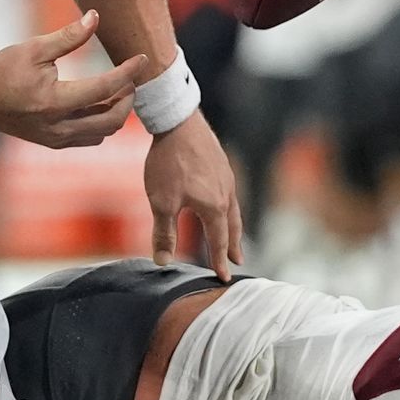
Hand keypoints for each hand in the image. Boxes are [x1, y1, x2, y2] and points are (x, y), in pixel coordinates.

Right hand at [0, 13, 147, 148]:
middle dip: (127, 99)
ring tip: (117, 90)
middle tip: (130, 79)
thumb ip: (68, 36)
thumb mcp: (35, 48)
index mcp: (53, 101)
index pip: (104, 89)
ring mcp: (54, 139)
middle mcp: (56, 126)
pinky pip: (88, 139)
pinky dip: (101, 123)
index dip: (127, 73)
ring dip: (116, 113)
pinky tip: (99, 103)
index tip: (142, 59)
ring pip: (102, 133)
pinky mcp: (52, 143)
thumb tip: (96, 17)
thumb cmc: (4, 67)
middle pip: (111, 120)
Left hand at [143, 114, 242, 274]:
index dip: (219, 261)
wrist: (178, 121)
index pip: (219, 241)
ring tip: (232, 235)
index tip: (223, 278)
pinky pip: (229, 193)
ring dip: (233, 226)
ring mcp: (226, 177)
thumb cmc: (169, 162)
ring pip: (233, 208)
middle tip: (237, 261)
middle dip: (234, 246)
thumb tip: (162, 262)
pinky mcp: (221, 163)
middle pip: (232, 226)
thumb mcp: (162, 202)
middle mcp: (226, 194)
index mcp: (214, 207)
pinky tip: (220, 202)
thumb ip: (164, 233)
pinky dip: (228, 207)